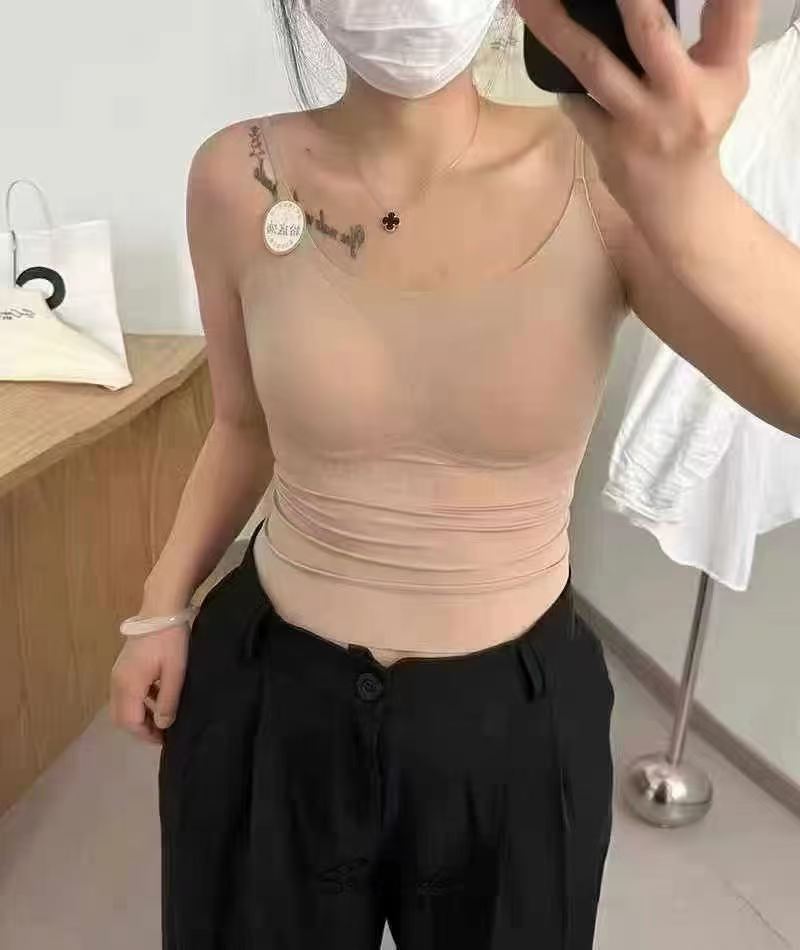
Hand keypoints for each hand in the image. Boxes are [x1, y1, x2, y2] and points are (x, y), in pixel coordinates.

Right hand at [110, 622, 188, 744]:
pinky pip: (127, 692)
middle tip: (162, 732)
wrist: (161, 609)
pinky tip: (159, 697)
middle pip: (121, 717)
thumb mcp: (175, 673)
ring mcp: (118, 673)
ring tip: (163, 717)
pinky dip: (140, 701)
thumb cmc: (170, 641)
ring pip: (123, 705)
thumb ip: (168, 701)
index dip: (146, 735)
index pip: (130, 722)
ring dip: (140, 715)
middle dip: (140, 728)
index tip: (165, 739)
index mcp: (128, 686)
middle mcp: (117, 682)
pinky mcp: (125, 665)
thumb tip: (163, 725)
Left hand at [518, 0, 758, 226]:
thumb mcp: (724, 74)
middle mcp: (684, 95)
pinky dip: (561, 78)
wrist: (679, 200)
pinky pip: (574, 102)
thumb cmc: (699, 122)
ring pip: (593, 64)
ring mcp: (640, 124)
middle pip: (649, 30)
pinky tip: (544, 49)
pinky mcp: (607, 147)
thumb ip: (717, 27)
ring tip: (525, 0)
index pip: (734, 11)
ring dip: (555, 28)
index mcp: (724, 70)